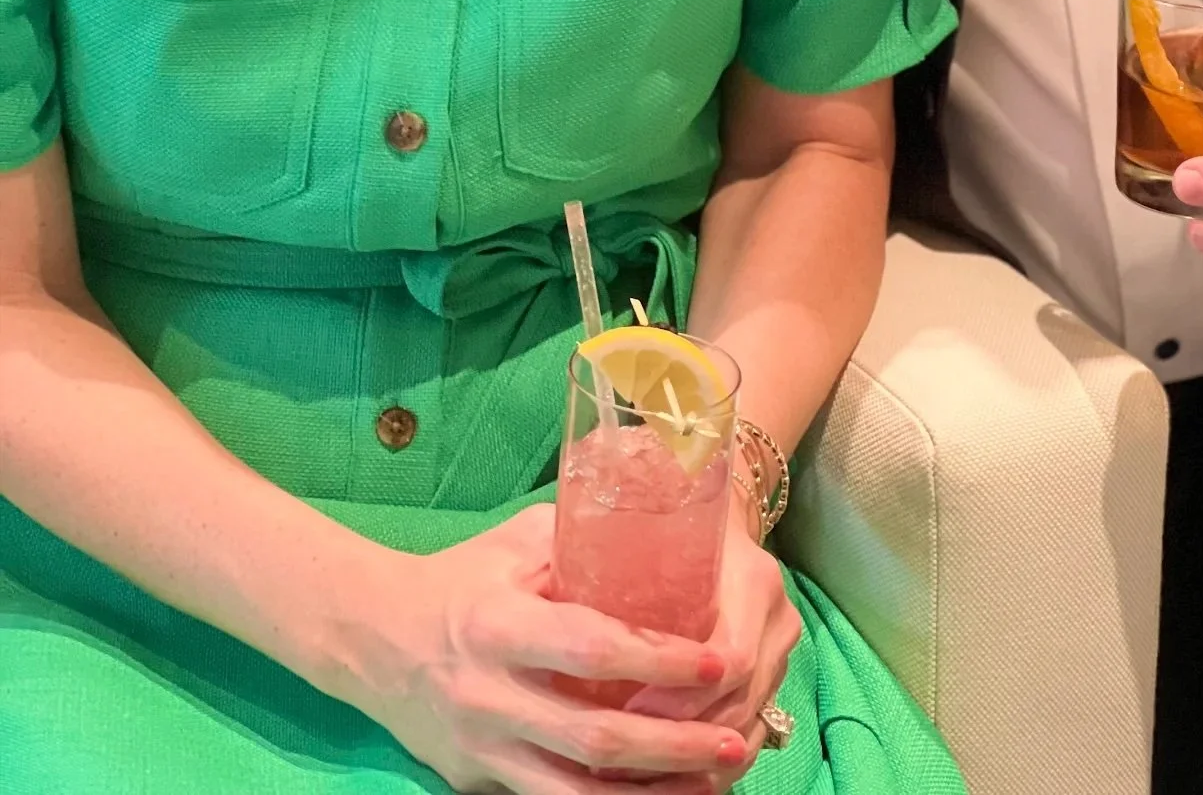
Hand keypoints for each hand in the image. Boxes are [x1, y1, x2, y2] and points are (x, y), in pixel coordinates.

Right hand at [325, 504, 747, 793]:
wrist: (372, 638)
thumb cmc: (460, 578)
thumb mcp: (514, 545)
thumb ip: (581, 542)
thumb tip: (660, 528)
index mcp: (502, 625)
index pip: (591, 648)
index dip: (657, 661)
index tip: (715, 661)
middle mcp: (491, 695)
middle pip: (594, 738)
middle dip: (673, 747)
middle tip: (736, 740)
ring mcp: (484, 747)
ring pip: (576, 791)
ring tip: (714, 785)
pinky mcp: (479, 780)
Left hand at [627, 507, 803, 786]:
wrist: (716, 512)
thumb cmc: (670, 519)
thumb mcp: (645, 527)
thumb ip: (605, 555)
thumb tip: (549, 602)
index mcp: (753, 579)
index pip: (730, 659)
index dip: (677, 696)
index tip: (620, 710)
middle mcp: (778, 616)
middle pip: (738, 702)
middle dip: (679, 739)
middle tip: (616, 757)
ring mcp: (782, 648)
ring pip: (747, 727)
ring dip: (693, 761)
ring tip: (633, 776)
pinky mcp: (776, 671)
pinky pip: (754, 733)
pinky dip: (713, 765)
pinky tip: (670, 781)